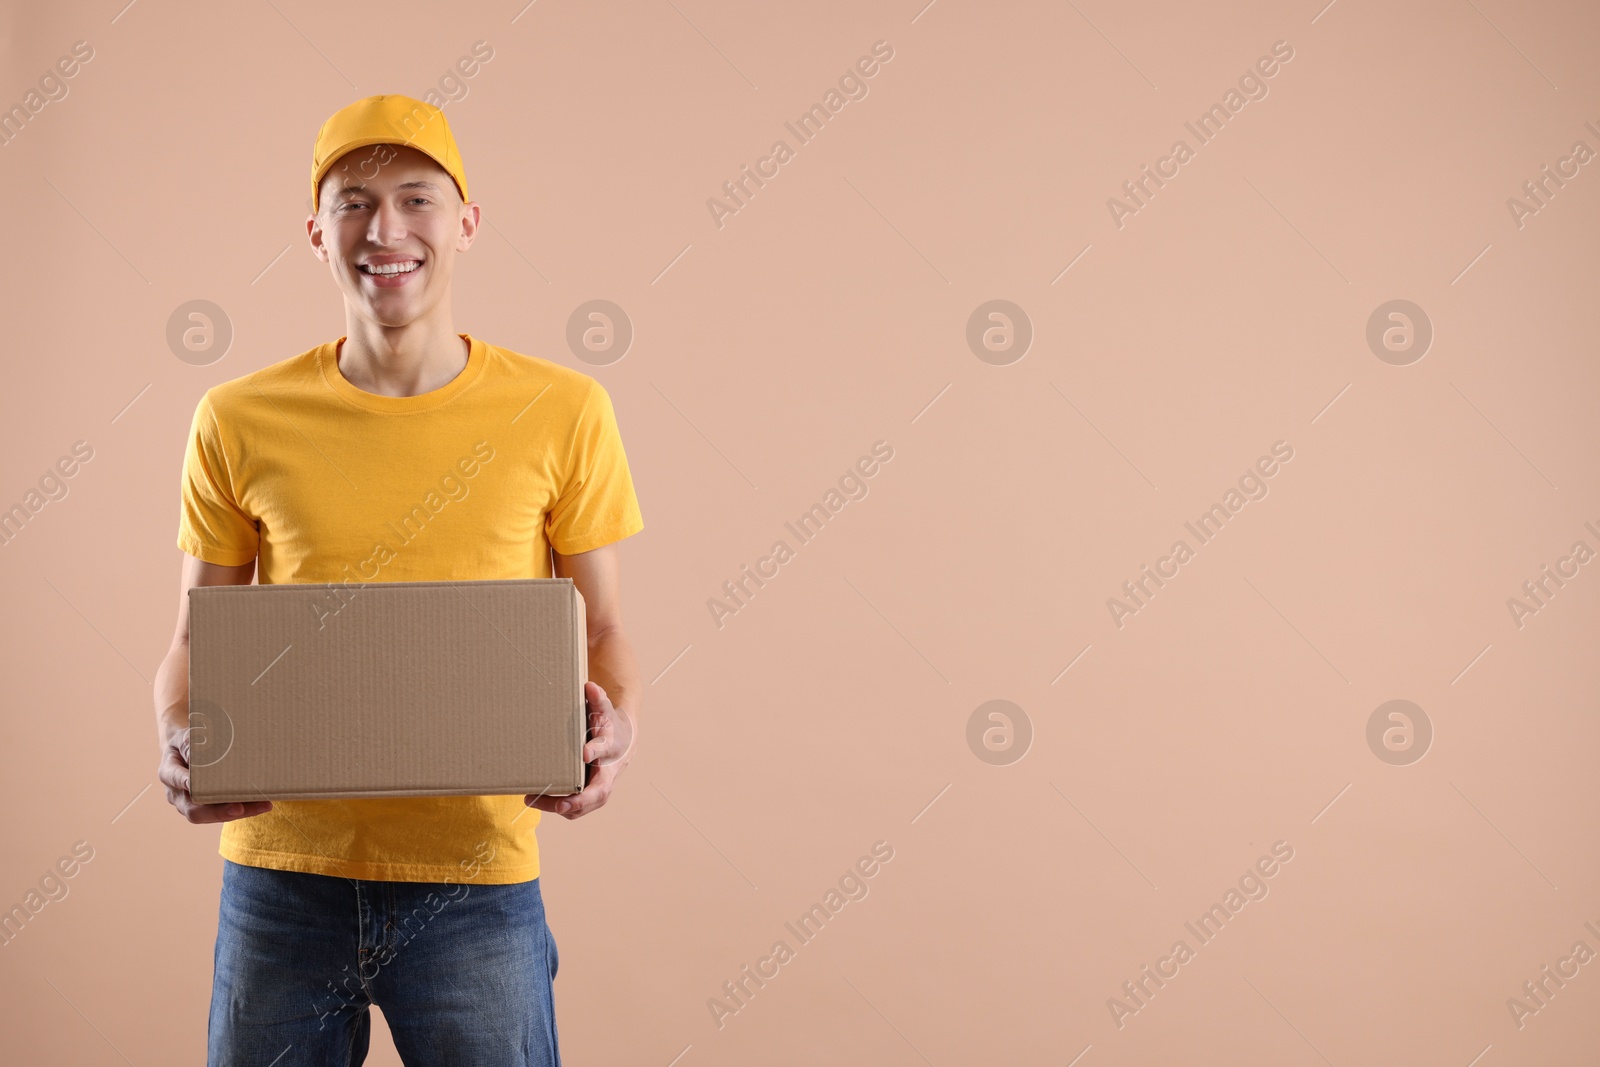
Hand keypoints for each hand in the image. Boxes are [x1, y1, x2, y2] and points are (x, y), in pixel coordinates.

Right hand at [157, 728, 273, 823]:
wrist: (185, 752)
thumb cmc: (188, 743)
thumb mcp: (186, 737)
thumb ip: (190, 743)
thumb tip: (196, 756)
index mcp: (169, 773)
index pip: (175, 779)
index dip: (184, 781)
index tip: (195, 783)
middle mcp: (177, 794)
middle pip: (193, 809)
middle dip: (217, 810)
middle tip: (238, 807)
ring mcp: (190, 805)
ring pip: (211, 816)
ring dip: (236, 812)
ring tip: (261, 806)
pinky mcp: (207, 809)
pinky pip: (224, 814)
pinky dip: (243, 810)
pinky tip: (262, 804)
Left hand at [526, 681, 634, 819]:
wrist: (623, 742)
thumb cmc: (610, 726)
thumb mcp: (605, 711)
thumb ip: (598, 699)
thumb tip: (589, 685)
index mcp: (612, 748)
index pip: (606, 748)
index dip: (596, 750)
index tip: (585, 752)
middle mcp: (609, 772)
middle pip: (599, 791)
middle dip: (580, 799)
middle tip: (561, 804)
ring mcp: (601, 787)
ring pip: (586, 804)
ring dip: (562, 807)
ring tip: (534, 800)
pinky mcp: (592, 795)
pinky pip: (578, 807)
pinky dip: (560, 807)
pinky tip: (538, 801)